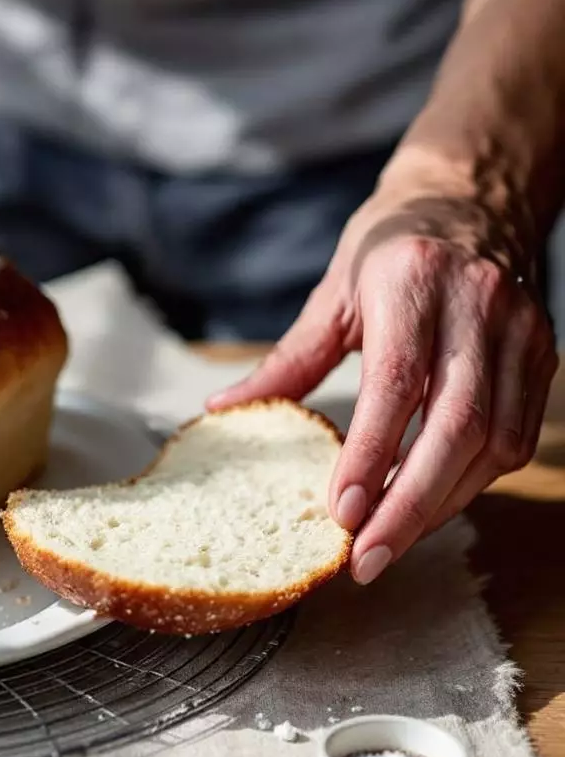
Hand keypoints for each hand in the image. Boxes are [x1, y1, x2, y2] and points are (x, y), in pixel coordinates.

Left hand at [209, 160, 557, 583]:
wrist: (472, 197)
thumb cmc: (389, 248)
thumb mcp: (333, 294)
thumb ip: (287, 359)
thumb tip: (223, 408)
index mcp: (413, 283)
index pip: (396, 384)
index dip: (371, 455)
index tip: (341, 513)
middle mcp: (476, 307)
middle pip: (454, 427)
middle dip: (410, 506)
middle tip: (367, 560)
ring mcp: (519, 333)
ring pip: (492, 442)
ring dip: (441, 505)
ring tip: (390, 544)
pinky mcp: (542, 356)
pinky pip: (515, 438)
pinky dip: (473, 483)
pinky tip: (431, 506)